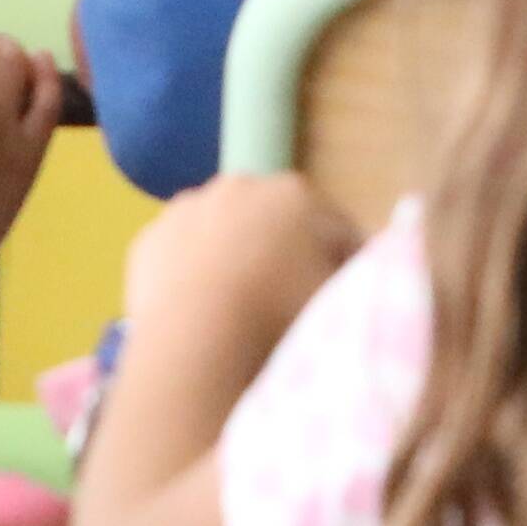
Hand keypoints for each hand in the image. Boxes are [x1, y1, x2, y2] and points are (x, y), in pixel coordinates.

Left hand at [74, 178, 363, 525]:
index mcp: (297, 193)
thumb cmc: (283, 320)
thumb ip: (367, 281)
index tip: (344, 305)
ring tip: (239, 316)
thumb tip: (377, 271)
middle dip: (285, 257)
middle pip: (277, 225)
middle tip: (289, 311)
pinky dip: (191, 277)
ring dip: (234, 262)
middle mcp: (241, 184)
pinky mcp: (148, 239)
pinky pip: (181, 257)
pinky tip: (199, 315)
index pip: (336, 230)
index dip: (344, 269)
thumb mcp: (347, 302)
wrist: (196, 341)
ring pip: (224, 236)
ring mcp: (188, 208)